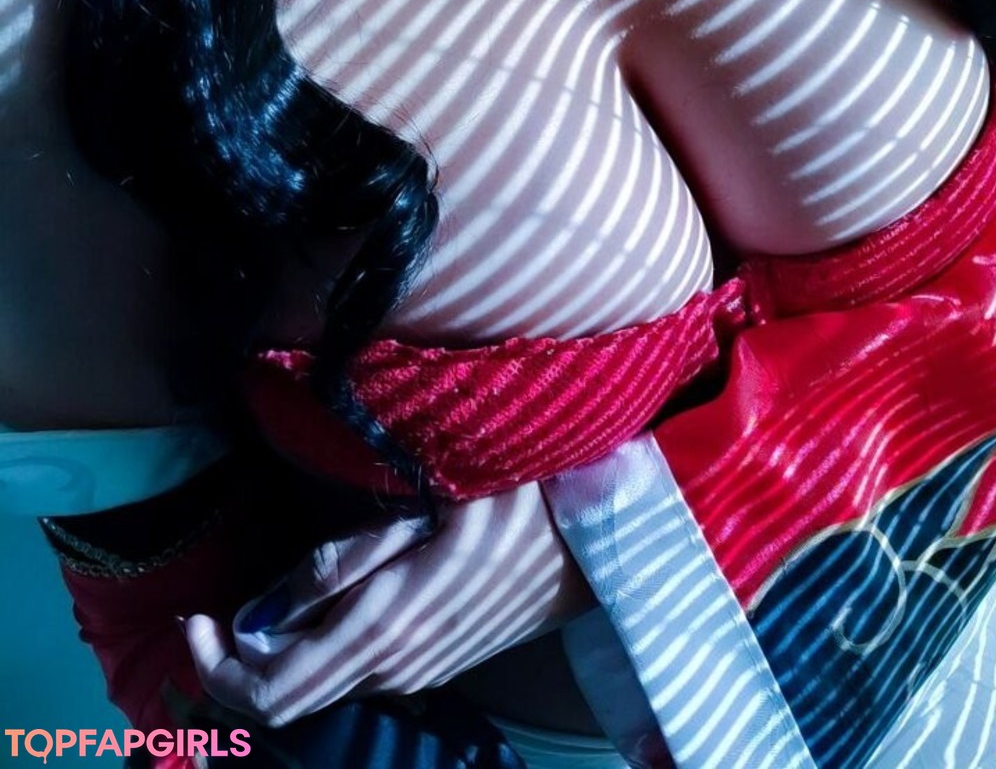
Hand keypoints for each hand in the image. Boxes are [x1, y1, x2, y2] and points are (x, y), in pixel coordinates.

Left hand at [183, 482, 588, 726]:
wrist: (592, 536)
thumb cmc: (507, 497)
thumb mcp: (421, 508)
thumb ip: (345, 560)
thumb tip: (267, 608)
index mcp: (386, 630)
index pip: (275, 690)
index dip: (221, 668)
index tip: (199, 618)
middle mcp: (398, 666)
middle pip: (294, 702)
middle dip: (240, 668)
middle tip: (215, 616)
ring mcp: (422, 670)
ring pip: (326, 690)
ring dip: (280, 663)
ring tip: (258, 610)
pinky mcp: (440, 661)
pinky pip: (360, 675)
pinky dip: (317, 658)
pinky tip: (315, 613)